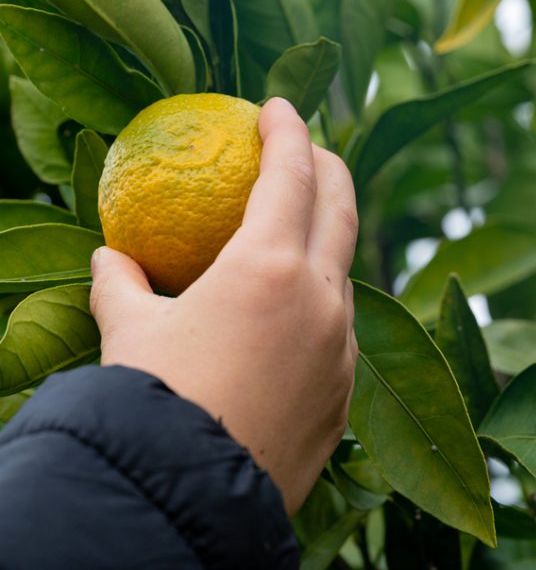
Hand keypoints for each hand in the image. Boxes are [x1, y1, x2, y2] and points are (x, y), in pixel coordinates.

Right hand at [90, 96, 358, 513]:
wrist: (186, 507)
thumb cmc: (150, 408)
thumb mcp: (127, 336)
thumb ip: (121, 286)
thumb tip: (112, 258)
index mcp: (272, 268)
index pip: (291, 174)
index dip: (288, 131)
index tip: (280, 105)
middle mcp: (322, 300)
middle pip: (343, 207)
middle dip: (329, 165)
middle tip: (309, 147)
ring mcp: (343, 349)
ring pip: (344, 273)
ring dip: (326, 241)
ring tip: (299, 233)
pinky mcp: (345, 395)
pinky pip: (340, 333)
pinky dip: (320, 307)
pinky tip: (290, 320)